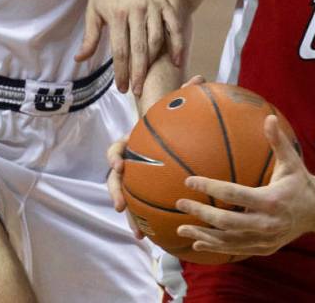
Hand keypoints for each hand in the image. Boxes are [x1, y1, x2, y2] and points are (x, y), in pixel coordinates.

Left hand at [75, 0, 183, 93]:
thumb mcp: (93, 9)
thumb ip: (90, 36)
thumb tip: (80, 60)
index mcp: (116, 15)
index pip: (120, 50)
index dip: (121, 72)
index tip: (121, 87)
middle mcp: (136, 12)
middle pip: (140, 49)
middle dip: (138, 73)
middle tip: (136, 90)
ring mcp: (153, 8)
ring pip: (157, 40)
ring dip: (154, 62)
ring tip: (149, 77)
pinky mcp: (164, 4)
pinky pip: (173, 26)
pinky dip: (177, 44)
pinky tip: (177, 60)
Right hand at [107, 74, 206, 238]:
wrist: (166, 132)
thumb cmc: (171, 120)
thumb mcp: (176, 108)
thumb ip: (186, 93)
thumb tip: (200, 78)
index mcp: (132, 141)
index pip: (116, 148)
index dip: (115, 157)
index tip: (120, 166)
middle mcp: (129, 161)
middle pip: (115, 179)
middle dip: (116, 192)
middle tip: (120, 205)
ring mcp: (134, 177)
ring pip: (126, 197)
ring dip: (130, 215)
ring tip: (136, 232)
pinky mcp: (145, 190)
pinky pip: (143, 206)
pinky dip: (147, 221)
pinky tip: (156, 237)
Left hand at [175, 116, 314, 256]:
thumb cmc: (300, 182)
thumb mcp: (291, 162)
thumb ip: (278, 141)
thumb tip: (269, 118)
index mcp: (271, 200)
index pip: (233, 194)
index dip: (210, 188)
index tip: (189, 181)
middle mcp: (267, 223)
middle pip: (226, 222)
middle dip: (201, 214)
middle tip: (181, 203)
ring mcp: (265, 239)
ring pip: (228, 241)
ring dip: (203, 235)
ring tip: (181, 229)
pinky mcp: (264, 248)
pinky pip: (235, 250)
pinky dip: (216, 247)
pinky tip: (198, 243)